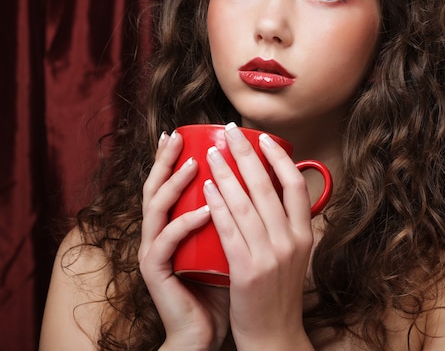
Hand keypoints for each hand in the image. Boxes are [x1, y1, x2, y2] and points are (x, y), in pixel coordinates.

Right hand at [138, 130, 229, 350]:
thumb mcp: (235, 244)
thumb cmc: (225, 286)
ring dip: (175, 182)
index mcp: (174, 225)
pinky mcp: (156, 271)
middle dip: (166, 158)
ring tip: (195, 162)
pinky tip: (204, 210)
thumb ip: (243, 219)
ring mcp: (154, 251)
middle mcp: (159, 233)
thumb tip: (273, 188)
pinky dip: (186, 223)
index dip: (173, 157)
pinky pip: (168, 241)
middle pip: (156, 187)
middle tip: (178, 135)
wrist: (206, 332)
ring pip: (156, 207)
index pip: (170, 184)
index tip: (186, 132)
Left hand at [203, 123, 314, 349]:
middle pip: (267, 186)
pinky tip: (206, 188)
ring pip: (245, 203)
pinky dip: (217, 204)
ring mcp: (269, 256)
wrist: (273, 336)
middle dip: (246, 154)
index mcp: (305, 235)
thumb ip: (287, 226)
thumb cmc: (278, 294)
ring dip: (225, 173)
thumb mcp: (294, 257)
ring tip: (211, 153)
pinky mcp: (246, 270)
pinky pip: (229, 228)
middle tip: (230, 132)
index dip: (280, 158)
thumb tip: (275, 192)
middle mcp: (291, 241)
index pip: (297, 186)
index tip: (263, 139)